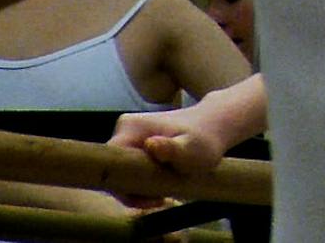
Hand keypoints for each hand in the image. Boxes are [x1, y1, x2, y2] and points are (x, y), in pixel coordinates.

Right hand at [106, 105, 230, 208]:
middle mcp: (124, 128)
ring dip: (140, 186)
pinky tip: (162, 185)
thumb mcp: (192, 149)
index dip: (124, 188)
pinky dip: (143, 180)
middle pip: (115, 170)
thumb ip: (172, 150)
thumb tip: (150, 145)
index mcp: (130, 128)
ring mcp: (129, 135)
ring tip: (165, 192)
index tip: (151, 199)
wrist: (215, 125)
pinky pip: (131, 168)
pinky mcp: (135, 143)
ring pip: (123, 171)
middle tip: (161, 199)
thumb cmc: (205, 139)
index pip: (110, 165)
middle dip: (133, 190)